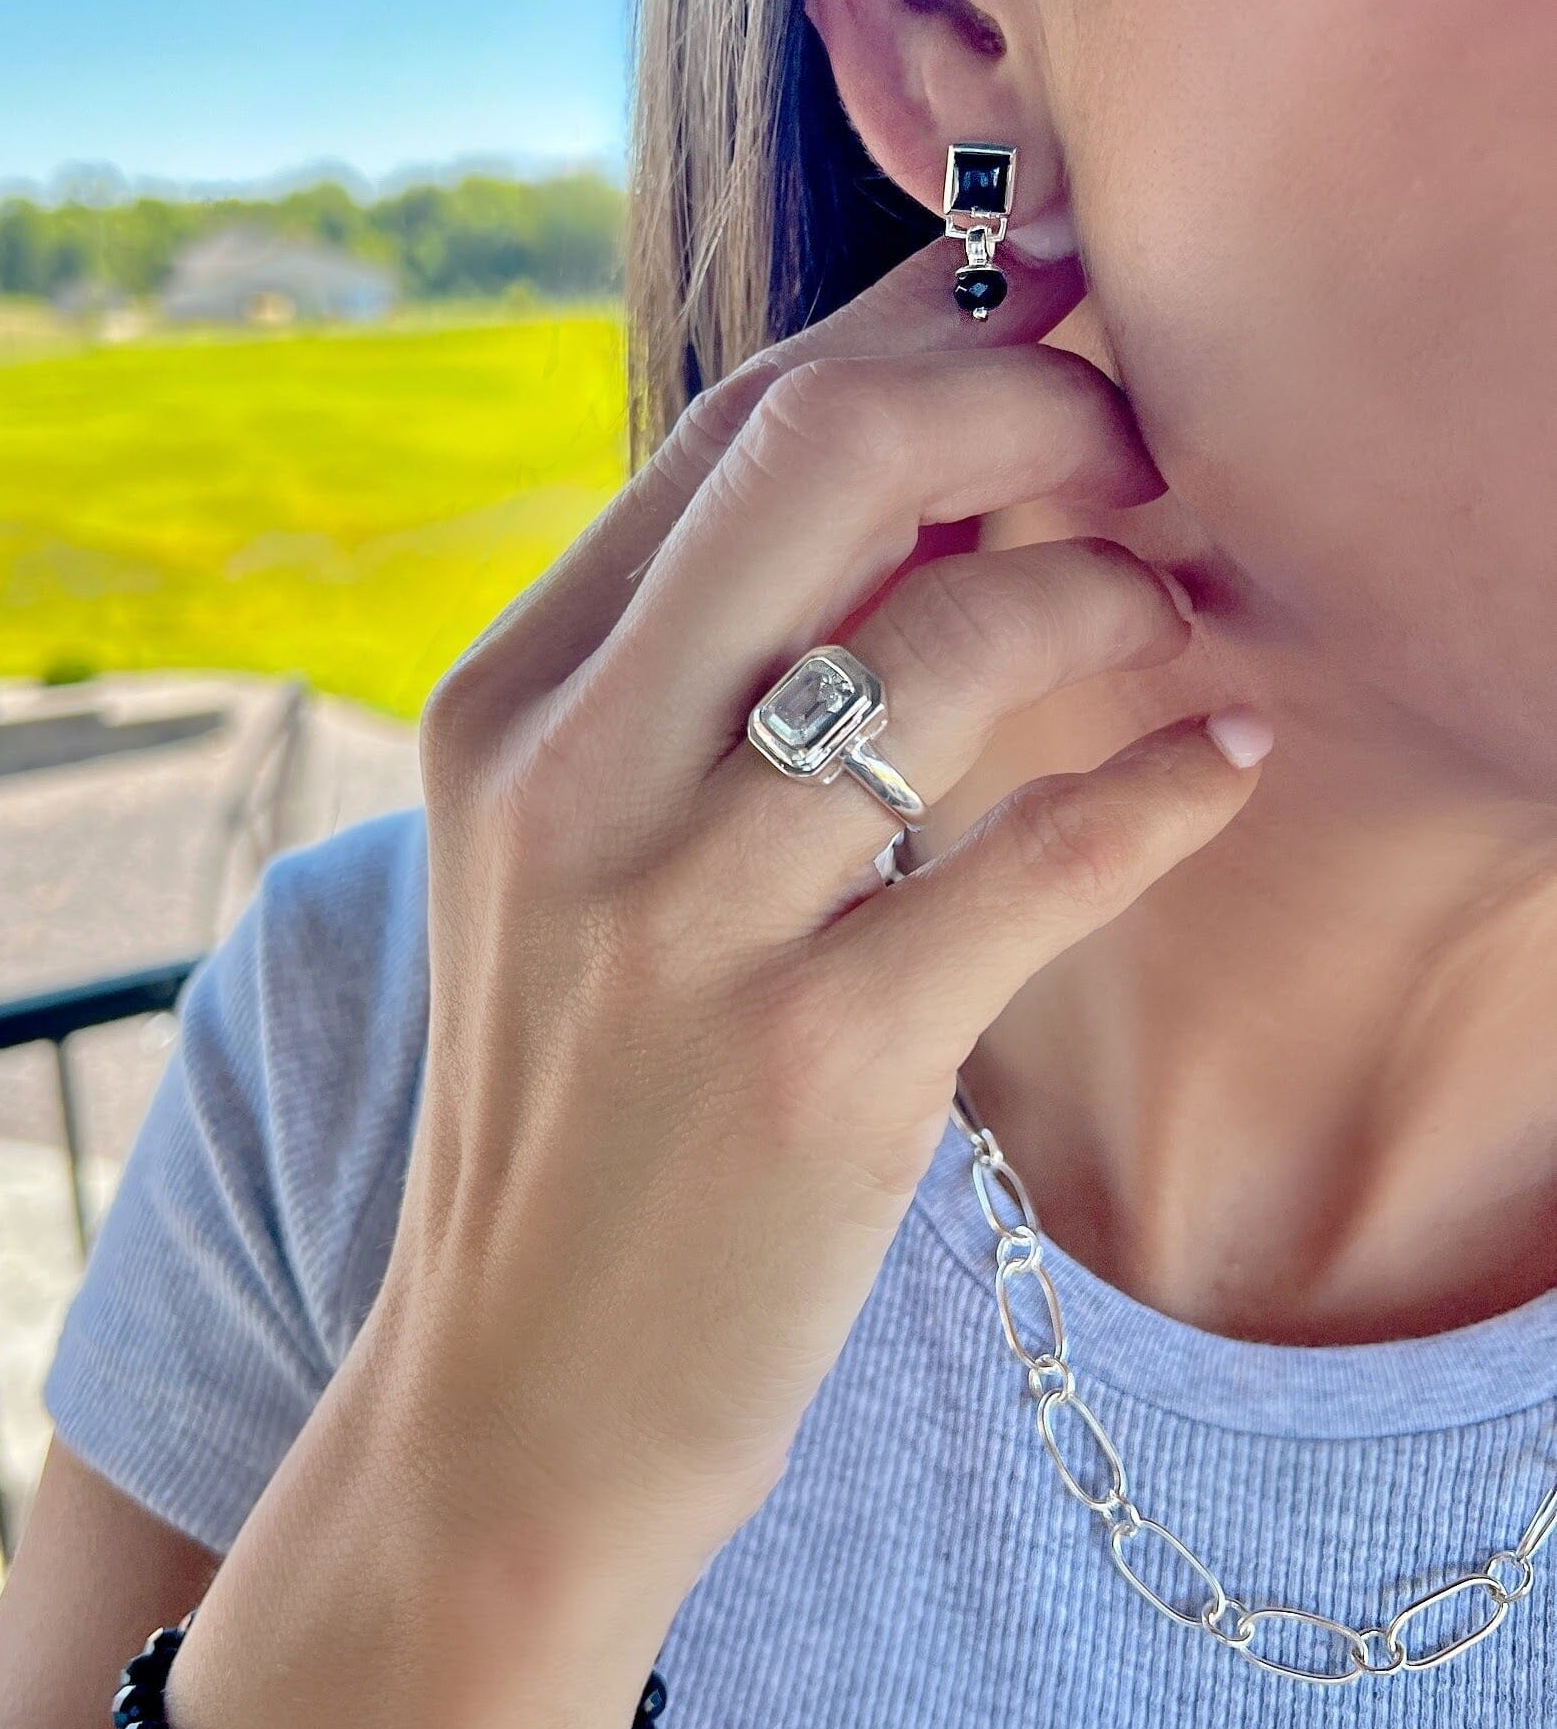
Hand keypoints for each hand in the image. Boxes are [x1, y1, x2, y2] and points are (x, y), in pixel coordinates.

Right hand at [150, 239, 1267, 1728]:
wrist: (525, 1389)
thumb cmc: (579, 1110)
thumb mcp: (575, 867)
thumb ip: (703, 683)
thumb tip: (933, 499)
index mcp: (505, 709)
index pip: (733, 426)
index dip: (925, 339)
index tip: (1047, 340)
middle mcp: (573, 781)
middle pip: (830, 453)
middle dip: (1027, 395)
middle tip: (1127, 448)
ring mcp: (687, 922)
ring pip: (956, 637)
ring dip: (1109, 596)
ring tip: (1163, 625)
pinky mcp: (820, 1062)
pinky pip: (1052, 858)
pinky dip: (1173, 787)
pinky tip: (1223, 768)